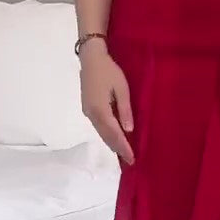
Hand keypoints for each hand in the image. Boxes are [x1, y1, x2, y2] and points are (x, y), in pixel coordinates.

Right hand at [79, 43, 134, 164]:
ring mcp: (88, 111)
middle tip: (129, 160)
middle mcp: (92, 114)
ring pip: (101, 132)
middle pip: (106, 136)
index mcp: (100, 110)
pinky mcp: (87, 108)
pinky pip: (98, 126)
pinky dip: (107, 134)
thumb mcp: (122, 88)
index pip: (114, 133)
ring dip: (112, 143)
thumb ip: (124, 109)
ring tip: (123, 153)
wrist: (90, 59)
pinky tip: (114, 137)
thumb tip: (128, 130)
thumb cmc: (109, 71)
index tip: (131, 158)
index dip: (123, 146)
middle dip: (117, 148)